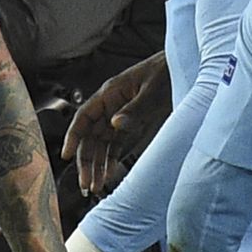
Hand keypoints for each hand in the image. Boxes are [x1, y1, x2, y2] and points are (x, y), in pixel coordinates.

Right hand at [61, 50, 170, 194]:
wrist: (185, 65)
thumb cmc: (168, 71)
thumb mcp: (153, 90)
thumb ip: (135, 109)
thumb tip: (115, 124)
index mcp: (110, 93)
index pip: (84, 117)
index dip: (73, 136)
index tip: (66, 155)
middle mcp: (111, 105)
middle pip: (91, 136)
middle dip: (86, 161)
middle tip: (86, 184)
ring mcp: (121, 115)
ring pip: (102, 143)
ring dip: (97, 164)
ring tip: (95, 187)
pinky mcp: (133, 122)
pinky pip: (117, 143)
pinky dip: (112, 158)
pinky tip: (109, 174)